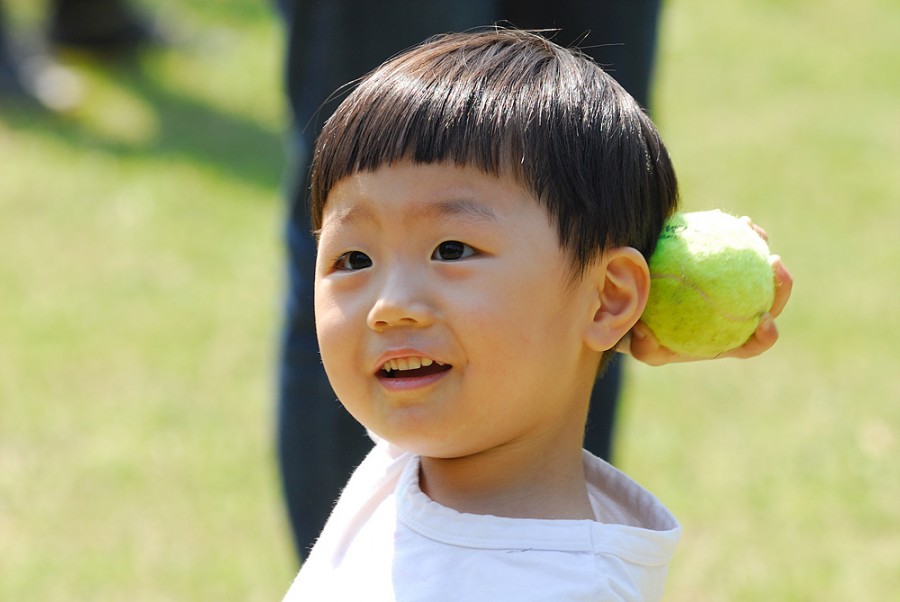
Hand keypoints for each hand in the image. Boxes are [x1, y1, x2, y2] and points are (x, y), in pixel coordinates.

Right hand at [618, 217, 793, 365]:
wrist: (645, 312)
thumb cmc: (648, 338)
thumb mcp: (641, 347)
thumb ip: (644, 346)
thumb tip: (643, 332)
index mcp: (728, 339)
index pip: (754, 342)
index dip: (765, 334)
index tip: (764, 319)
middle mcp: (738, 314)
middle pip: (770, 301)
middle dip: (781, 283)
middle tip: (774, 261)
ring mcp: (735, 289)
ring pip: (757, 270)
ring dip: (761, 248)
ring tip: (752, 229)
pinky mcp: (725, 267)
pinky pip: (733, 249)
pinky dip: (732, 234)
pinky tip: (722, 217)